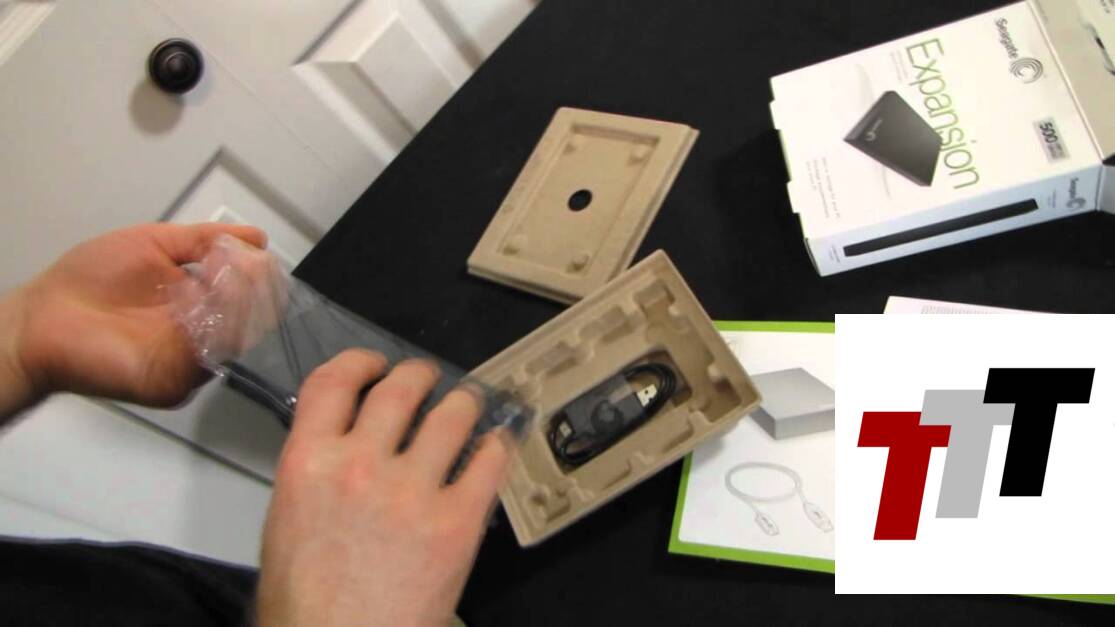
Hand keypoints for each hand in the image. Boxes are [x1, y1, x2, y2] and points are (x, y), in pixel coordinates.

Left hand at [3, 222, 266, 414]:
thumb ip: (203, 240)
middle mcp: (202, 337)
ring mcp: (188, 363)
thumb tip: (257, 238)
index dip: (258, 275)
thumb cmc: (91, 279)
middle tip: (243, 266)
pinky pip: (205, 359)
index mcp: (202, 306)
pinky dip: (211, 329)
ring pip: (235, 340)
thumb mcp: (153, 244)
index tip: (253, 253)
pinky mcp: (169, 382)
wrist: (40, 317)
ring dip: (237, 306)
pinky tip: (202, 297)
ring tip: (223, 277)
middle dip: (253, 289)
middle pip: (252, 321)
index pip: (251, 297)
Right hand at [256, 350, 511, 626]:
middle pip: (402, 387)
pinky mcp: (457, 522)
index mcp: (308, 463)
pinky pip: (490, 461)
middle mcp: (360, 465)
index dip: (361, 361)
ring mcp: (412, 492)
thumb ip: (317, 469)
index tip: (376, 365)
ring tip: (468, 406)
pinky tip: (496, 444)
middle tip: (430, 382)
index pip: (335, 380)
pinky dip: (497, 445)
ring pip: (453, 414)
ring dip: (464, 402)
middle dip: (421, 376)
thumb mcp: (287, 522)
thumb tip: (348, 440)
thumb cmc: (306, 605)